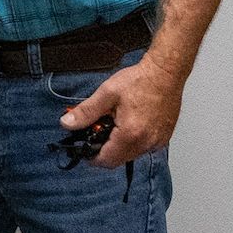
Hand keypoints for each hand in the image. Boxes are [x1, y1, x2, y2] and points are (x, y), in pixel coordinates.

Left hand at [63, 59, 183, 165]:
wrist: (166, 72)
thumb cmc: (140, 80)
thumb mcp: (107, 93)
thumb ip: (86, 112)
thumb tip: (67, 123)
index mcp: (130, 134)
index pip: (106, 160)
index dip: (92, 157)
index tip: (85, 149)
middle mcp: (146, 142)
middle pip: (118, 160)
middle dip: (105, 150)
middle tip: (99, 131)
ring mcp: (157, 141)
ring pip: (131, 155)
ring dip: (120, 146)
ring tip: (116, 124)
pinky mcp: (163, 137)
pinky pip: (143, 148)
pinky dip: (133, 141)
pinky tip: (130, 124)